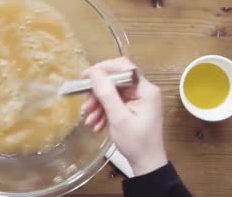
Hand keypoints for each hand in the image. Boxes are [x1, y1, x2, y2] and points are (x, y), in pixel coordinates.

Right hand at [81, 57, 167, 175]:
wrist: (146, 165)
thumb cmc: (136, 142)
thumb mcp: (118, 118)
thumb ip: (106, 93)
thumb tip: (94, 72)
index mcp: (145, 89)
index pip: (123, 67)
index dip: (103, 69)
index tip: (85, 77)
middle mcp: (143, 90)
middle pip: (115, 80)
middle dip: (98, 92)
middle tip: (85, 105)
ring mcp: (137, 99)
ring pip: (111, 92)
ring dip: (98, 104)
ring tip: (88, 119)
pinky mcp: (132, 108)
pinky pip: (113, 103)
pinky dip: (103, 111)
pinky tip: (95, 124)